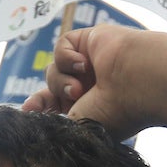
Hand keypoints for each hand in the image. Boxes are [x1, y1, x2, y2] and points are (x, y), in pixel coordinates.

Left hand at [22, 24, 145, 136]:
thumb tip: (29, 117)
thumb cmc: (115, 111)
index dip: (40, 109)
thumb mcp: (78, 125)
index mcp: (90, 110)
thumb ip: (54, 123)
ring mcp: (89, 64)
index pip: (56, 109)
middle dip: (44, 97)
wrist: (137, 83)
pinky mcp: (88, 41)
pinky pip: (61, 46)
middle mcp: (90, 87)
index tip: (29, 113)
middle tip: (44, 105)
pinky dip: (66, 57)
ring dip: (60, 81)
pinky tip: (84, 64)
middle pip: (50, 89)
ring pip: (53, 70)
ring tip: (78, 89)